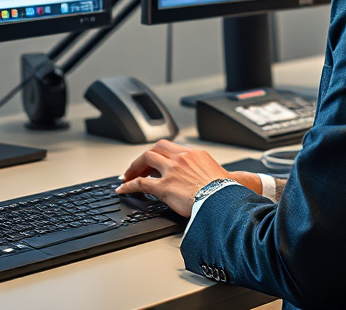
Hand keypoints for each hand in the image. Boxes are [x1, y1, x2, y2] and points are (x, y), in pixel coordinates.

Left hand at [117, 139, 256, 216]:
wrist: (222, 198)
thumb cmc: (223, 190)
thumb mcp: (217, 173)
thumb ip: (206, 172)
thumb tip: (210, 179)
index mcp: (194, 154)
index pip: (171, 148)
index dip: (159, 153)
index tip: (154, 162)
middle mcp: (181, 158)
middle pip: (157, 148)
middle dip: (145, 156)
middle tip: (137, 167)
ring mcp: (172, 170)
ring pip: (147, 159)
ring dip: (134, 167)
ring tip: (127, 176)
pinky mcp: (164, 186)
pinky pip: (141, 183)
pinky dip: (129, 185)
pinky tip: (123, 189)